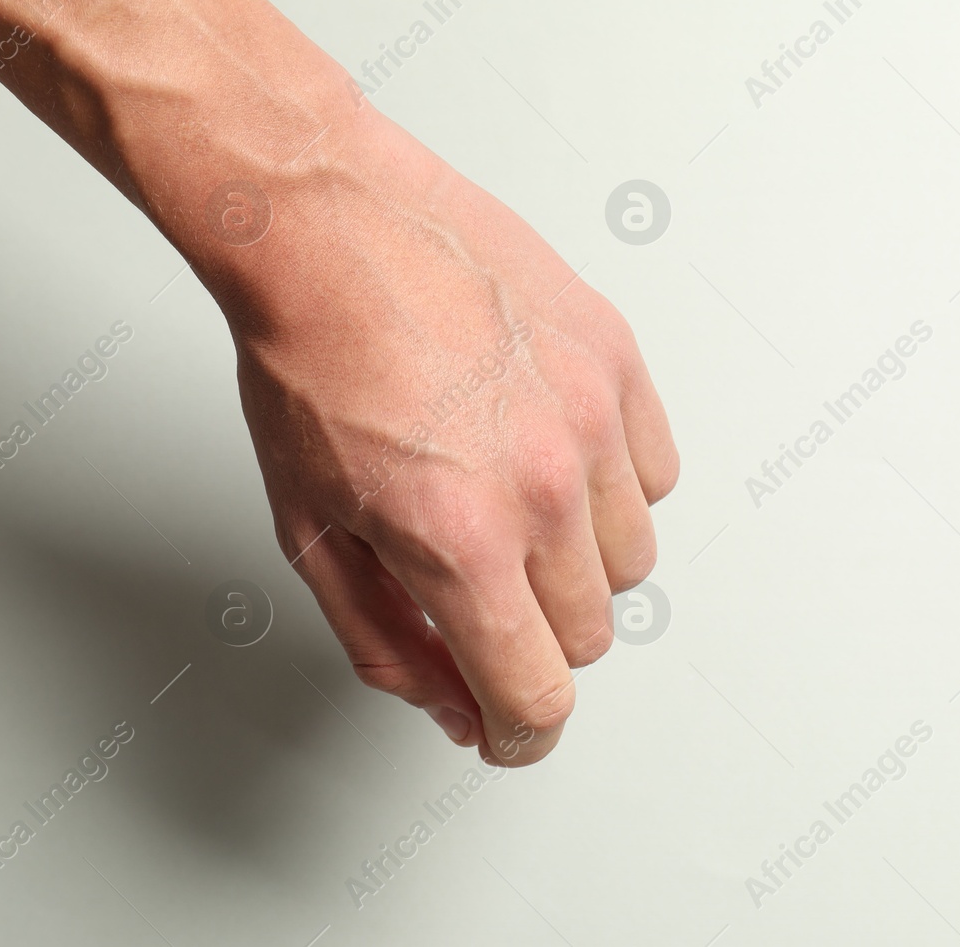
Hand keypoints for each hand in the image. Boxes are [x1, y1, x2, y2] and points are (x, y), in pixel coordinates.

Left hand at [228, 117, 678, 765]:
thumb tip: (449, 703)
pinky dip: (611, 486)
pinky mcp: (616, 360)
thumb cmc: (304, 361)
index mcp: (460, 541)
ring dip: (576, 563)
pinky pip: (654, 473)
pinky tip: (547, 450)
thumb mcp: (311, 532)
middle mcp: (542, 485)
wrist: (325, 227)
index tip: (508, 728)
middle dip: (531, 638)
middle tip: (478, 590)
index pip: (535, 696)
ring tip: (506, 503)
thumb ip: (386, 640)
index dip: (518, 733)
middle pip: (589, 636)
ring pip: (632, 561)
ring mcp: (591, 417)